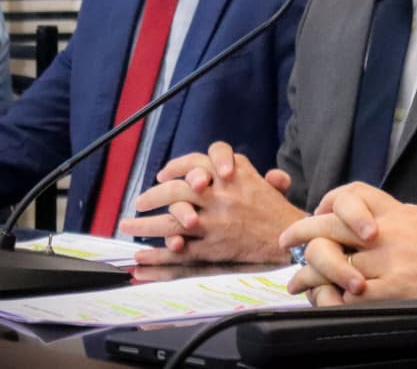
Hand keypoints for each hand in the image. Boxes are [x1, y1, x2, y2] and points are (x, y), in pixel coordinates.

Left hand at [120, 142, 304, 264]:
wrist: (289, 238)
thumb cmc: (273, 210)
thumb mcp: (259, 181)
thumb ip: (239, 168)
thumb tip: (219, 166)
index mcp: (232, 174)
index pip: (198, 160)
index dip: (176, 166)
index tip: (162, 175)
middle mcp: (221, 195)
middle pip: (177, 189)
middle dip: (153, 196)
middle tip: (139, 203)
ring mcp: (215, 222)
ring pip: (172, 219)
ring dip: (146, 224)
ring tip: (128, 226)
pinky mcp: (213, 247)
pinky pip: (179, 250)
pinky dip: (157, 254)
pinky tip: (140, 257)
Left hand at [279, 182, 416, 305]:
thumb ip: (412, 216)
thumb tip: (397, 218)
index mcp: (399, 212)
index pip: (353, 197)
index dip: (326, 206)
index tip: (311, 217)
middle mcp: (390, 231)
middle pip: (333, 227)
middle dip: (303, 235)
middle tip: (286, 246)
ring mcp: (391, 260)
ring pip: (335, 264)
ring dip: (311, 275)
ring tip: (297, 283)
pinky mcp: (395, 290)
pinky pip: (352, 295)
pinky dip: (335, 299)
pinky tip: (324, 302)